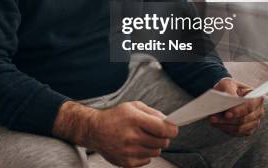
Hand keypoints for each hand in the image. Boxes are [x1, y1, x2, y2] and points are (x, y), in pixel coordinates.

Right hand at [53, 101, 177, 167]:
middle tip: (155, 132)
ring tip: (142, 138)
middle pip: (162, 142)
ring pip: (156, 152)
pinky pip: (147, 160)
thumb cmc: (115, 117)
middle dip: (163, 137)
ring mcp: (128, 151)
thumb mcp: (132, 106)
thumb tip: (169, 122)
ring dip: (154, 145)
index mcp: (134, 119)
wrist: (94, 130)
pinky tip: (135, 146)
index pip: (163, 129)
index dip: (172, 129)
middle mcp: (131, 136)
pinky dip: (145, 154)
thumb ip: (152, 112)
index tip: (173, 129)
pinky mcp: (126, 162)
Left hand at [210, 79, 263, 135]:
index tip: (227, 114)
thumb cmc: (228, 87)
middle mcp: (258, 112)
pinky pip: (236, 133)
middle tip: (212, 118)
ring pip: (239, 128)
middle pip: (244, 119)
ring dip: (224, 125)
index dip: (238, 111)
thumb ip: (229, 89)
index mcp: (257, 98)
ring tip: (211, 120)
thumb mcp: (227, 83)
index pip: (249, 107)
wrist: (226, 94)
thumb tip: (231, 99)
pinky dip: (225, 129)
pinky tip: (216, 124)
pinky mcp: (247, 130)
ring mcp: (254, 122)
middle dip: (227, 120)